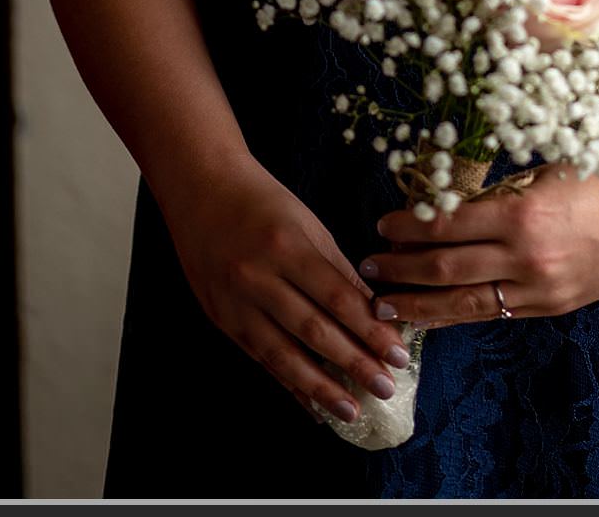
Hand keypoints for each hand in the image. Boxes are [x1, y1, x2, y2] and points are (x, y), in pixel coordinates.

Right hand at [157, 159, 409, 424]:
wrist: (198, 187)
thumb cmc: (260, 200)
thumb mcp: (306, 224)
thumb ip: (338, 270)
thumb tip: (375, 314)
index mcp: (286, 247)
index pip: (338, 299)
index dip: (371, 331)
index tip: (400, 356)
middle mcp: (257, 277)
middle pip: (314, 330)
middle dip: (354, 363)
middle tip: (386, 388)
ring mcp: (234, 300)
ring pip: (283, 353)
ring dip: (320, 387)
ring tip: (351, 410)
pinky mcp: (220, 316)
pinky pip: (258, 358)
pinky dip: (286, 383)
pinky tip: (310, 402)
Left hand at [358, 165, 598, 327]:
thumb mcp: (539, 171)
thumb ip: (493, 193)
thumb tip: (440, 203)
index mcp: (522, 215)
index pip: (445, 226)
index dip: (407, 228)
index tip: (381, 223)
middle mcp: (529, 259)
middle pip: (446, 270)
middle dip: (401, 271)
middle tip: (367, 268)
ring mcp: (543, 289)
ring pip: (467, 303)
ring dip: (420, 305)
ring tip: (384, 304)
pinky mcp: (555, 306)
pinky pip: (496, 313)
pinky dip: (459, 314)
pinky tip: (433, 314)